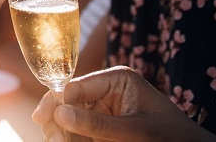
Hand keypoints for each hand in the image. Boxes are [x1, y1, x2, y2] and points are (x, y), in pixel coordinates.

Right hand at [33, 66, 215, 140]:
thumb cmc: (171, 138)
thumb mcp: (134, 131)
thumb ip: (98, 123)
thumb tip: (59, 113)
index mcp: (116, 79)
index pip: (75, 86)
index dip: (56, 102)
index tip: (44, 120)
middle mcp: (105, 91)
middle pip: (68, 102)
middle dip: (57, 120)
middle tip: (52, 139)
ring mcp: (103, 110)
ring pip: (69, 118)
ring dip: (61, 132)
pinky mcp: (102, 128)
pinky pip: (79, 132)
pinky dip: (71, 139)